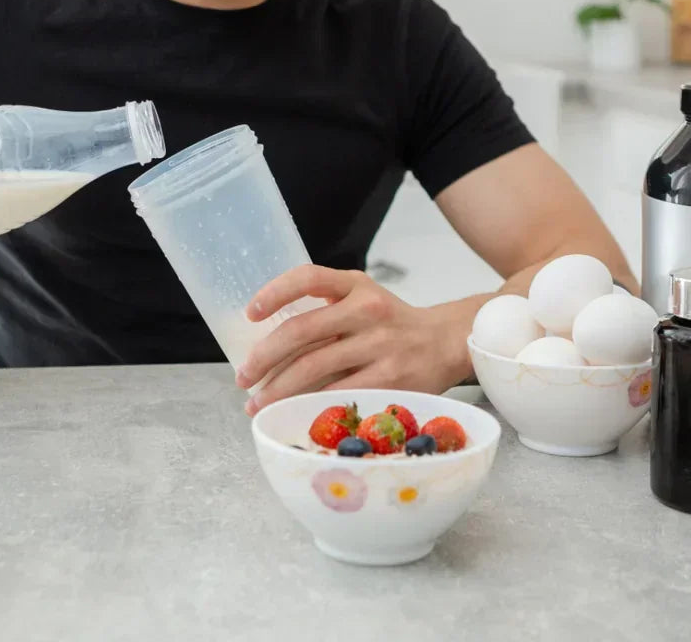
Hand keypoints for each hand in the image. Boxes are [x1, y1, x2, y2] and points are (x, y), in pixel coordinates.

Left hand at [234, 265, 474, 414]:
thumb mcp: (363, 298)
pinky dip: (309, 405)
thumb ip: (325, 308)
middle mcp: (368, 310)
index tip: (250, 313)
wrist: (447, 342)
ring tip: (258, 403)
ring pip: (314, 368)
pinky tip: (293, 412)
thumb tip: (267, 341)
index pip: (308, 278)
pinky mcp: (390, 379)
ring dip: (278, 389)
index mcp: (356, 285)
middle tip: (243, 377)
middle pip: (302, 331)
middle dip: (264, 358)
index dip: (274, 292)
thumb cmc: (392, 323)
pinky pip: (339, 394)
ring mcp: (380, 345)